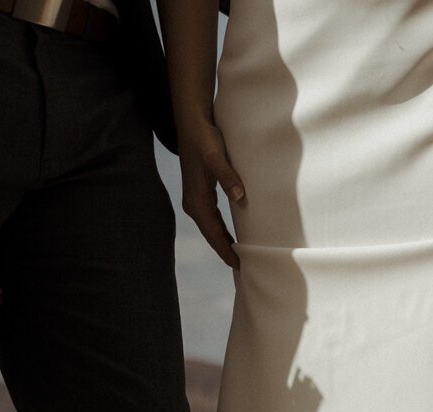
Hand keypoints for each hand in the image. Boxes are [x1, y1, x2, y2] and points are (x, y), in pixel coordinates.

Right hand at [177, 118, 244, 269]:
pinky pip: (211, 218)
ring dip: (222, 241)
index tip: (237, 264)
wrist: (191, 122)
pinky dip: (220, 229)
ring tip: (236, 256)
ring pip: (211, 227)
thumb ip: (227, 176)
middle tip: (241, 267)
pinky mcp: (199, 192)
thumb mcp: (216, 155)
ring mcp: (195, 198)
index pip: (213, 232)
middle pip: (211, 234)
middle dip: (224, 250)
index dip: (225, 249)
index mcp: (196, 199)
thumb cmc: (204, 138)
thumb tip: (239, 196)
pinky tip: (229, 234)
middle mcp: (193, 203)